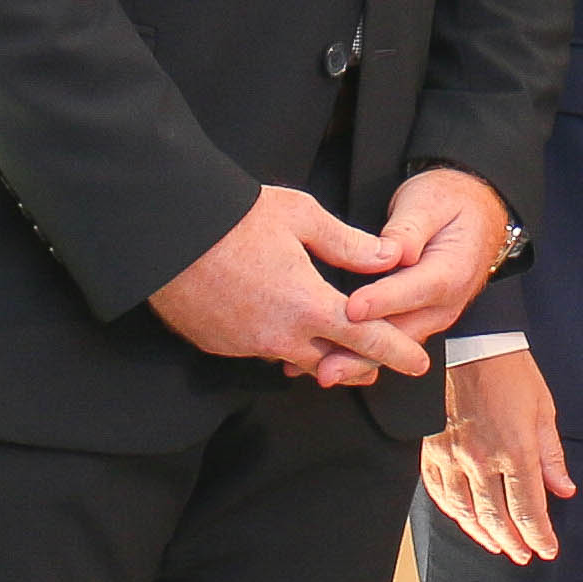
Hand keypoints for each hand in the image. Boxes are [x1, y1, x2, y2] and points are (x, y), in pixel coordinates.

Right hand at [148, 185, 424, 385]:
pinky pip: (261, 352)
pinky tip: (285, 330)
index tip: (419, 364)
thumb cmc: (233, 217)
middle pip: (334, 361)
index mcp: (307, 304)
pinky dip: (280, 345)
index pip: (366, 338)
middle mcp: (278, 335)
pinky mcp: (218, 344)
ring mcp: (245, 344)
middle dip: (361, 363)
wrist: (162, 232)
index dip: (397, 352)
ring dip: (320, 357)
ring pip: (296, 361)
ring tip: (337, 350)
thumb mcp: (301, 217)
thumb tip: (391, 259)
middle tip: (381, 364)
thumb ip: (350, 244)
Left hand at [342, 168, 515, 355]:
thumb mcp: (430, 202)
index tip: (351, 309)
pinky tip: (331, 362)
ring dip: (358, 361)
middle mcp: (445, 302)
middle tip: (328, 365)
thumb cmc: (450, 204)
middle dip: (363, 352)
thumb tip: (397, 251)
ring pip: (395, 345)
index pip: (416, 289)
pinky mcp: (417, 321)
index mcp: (452, 270)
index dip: (382, 302)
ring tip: (322, 372)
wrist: (475, 214)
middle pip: (403, 333)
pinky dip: (361, 354)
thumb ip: (410, 227)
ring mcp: (432, 316)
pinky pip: (390, 342)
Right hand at [421, 348, 574, 562]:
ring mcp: (453, 457)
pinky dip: (453, 513)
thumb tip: (564, 489)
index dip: (539, 535)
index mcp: (515, 450)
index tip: (547, 549)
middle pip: (497, 517)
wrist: (469, 343)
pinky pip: (439, 493)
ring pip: (465, 511)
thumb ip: (551, 456)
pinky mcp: (432, 450)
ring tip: (498, 546)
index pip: (528, 508)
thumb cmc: (509, 371)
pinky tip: (464, 520)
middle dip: (513, 542)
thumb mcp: (543, 410)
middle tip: (523, 555)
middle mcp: (481, 459)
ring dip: (483, 534)